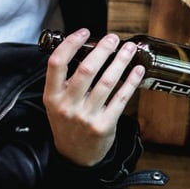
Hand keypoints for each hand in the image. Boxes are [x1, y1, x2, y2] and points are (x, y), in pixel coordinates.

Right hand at [42, 30, 144, 166]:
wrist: (75, 157)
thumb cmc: (68, 123)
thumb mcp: (56, 104)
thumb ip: (66, 81)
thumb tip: (87, 49)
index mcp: (51, 96)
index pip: (56, 64)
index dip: (70, 44)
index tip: (84, 32)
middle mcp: (67, 105)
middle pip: (87, 70)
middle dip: (103, 50)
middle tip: (113, 38)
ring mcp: (86, 116)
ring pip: (107, 82)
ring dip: (121, 61)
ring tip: (129, 49)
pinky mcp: (104, 125)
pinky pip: (121, 98)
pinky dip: (131, 81)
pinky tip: (138, 70)